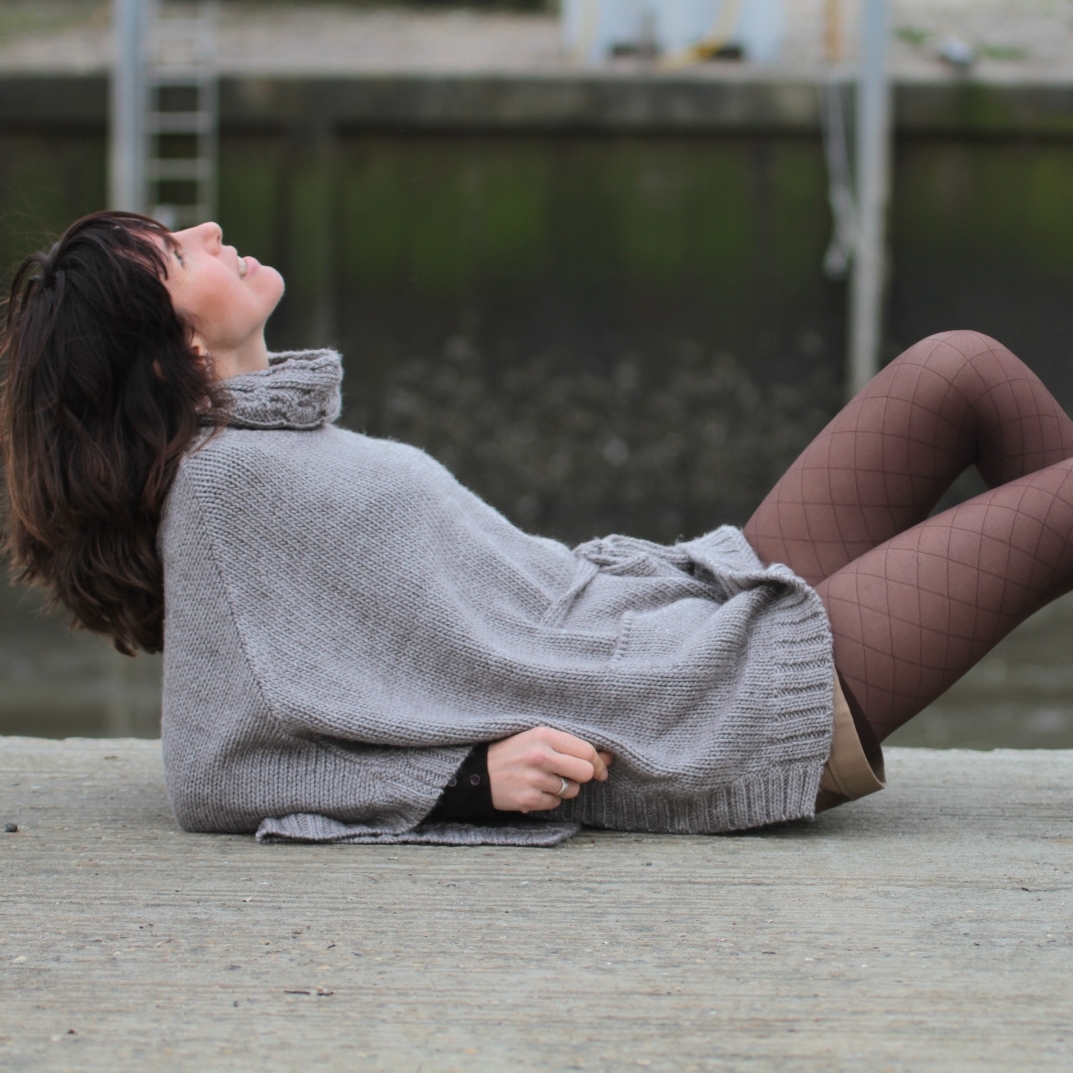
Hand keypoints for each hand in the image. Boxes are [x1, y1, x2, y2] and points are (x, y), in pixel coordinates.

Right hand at [486, 727, 612, 812]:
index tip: (600, 768)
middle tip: (573, 775)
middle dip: (584, 776)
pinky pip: (555, 803)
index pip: (586, 750)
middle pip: (584, 772)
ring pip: (572, 790)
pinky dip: (549, 798)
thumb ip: (570, 745)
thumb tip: (607, 758)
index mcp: (544, 735)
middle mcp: (540, 756)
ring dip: (564, 788)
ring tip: (545, 779)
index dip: (598, 762)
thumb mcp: (537, 738)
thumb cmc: (513, 752)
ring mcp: (534, 779)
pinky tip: (535, 789)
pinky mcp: (528, 799)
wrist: (478, 772)